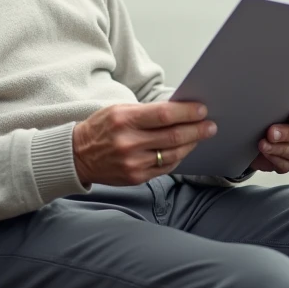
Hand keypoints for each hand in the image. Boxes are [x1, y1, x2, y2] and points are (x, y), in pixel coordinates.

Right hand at [72, 102, 216, 185]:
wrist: (78, 155)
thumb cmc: (101, 128)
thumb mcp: (118, 111)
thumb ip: (146, 112)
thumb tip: (178, 111)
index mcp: (124, 120)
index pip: (164, 115)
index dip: (187, 112)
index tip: (202, 110)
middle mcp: (129, 143)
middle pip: (173, 136)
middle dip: (196, 130)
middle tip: (210, 125)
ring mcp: (133, 163)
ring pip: (173, 153)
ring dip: (191, 144)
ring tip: (200, 136)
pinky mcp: (136, 177)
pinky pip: (165, 168)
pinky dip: (178, 157)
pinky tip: (184, 149)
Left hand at [249, 101, 288, 174]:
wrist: (249, 136)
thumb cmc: (262, 116)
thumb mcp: (266, 107)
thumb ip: (273, 106)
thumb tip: (267, 105)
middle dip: (288, 134)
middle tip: (271, 132)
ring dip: (280, 149)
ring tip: (263, 145)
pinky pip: (287, 164)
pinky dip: (275, 159)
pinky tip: (265, 153)